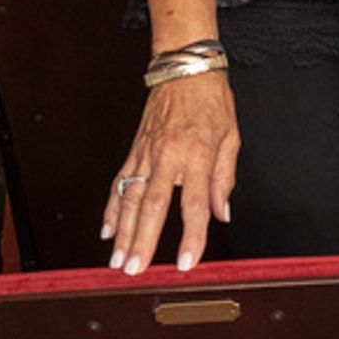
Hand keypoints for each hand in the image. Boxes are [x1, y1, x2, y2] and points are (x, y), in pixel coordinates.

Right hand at [102, 72, 239, 275]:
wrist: (185, 68)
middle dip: (143, 241)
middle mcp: (169, 155)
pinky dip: (111, 207)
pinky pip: (120, 182)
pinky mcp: (135, 149)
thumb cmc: (211, 101)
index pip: (194, 204)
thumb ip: (224, 178)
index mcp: (198, 153)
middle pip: (154, 206)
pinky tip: (107, 229)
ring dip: (123, 231)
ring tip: (117, 259)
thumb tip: (222, 214)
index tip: (187, 262)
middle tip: (135, 270)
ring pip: (131, 198)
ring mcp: (147, 152)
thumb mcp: (231, 137)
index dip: (192, 236)